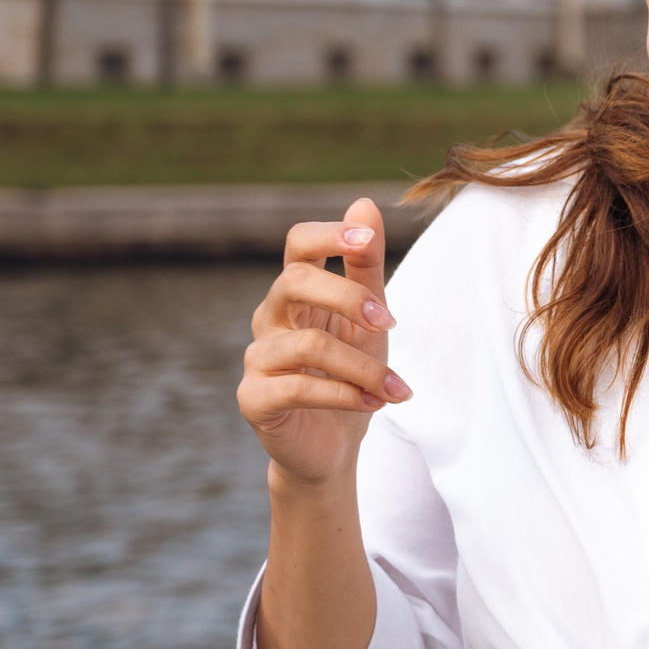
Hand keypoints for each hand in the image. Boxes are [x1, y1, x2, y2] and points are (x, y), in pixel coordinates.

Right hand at [237, 197, 410, 489]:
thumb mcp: (368, 318)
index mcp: (296, 292)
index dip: (329, 235)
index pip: (298, 243)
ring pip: (307, 344)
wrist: (331, 446)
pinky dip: (344, 394)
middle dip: (347, 297)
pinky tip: (374, 404)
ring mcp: (257, 359)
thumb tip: (364, 202)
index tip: (366, 240)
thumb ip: (366, 266)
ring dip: (363, 366)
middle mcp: (269, 318)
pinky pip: (297, 387)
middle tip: (390, 323)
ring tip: (395, 388)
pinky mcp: (253, 398)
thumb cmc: (349, 374)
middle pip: (293, 281)